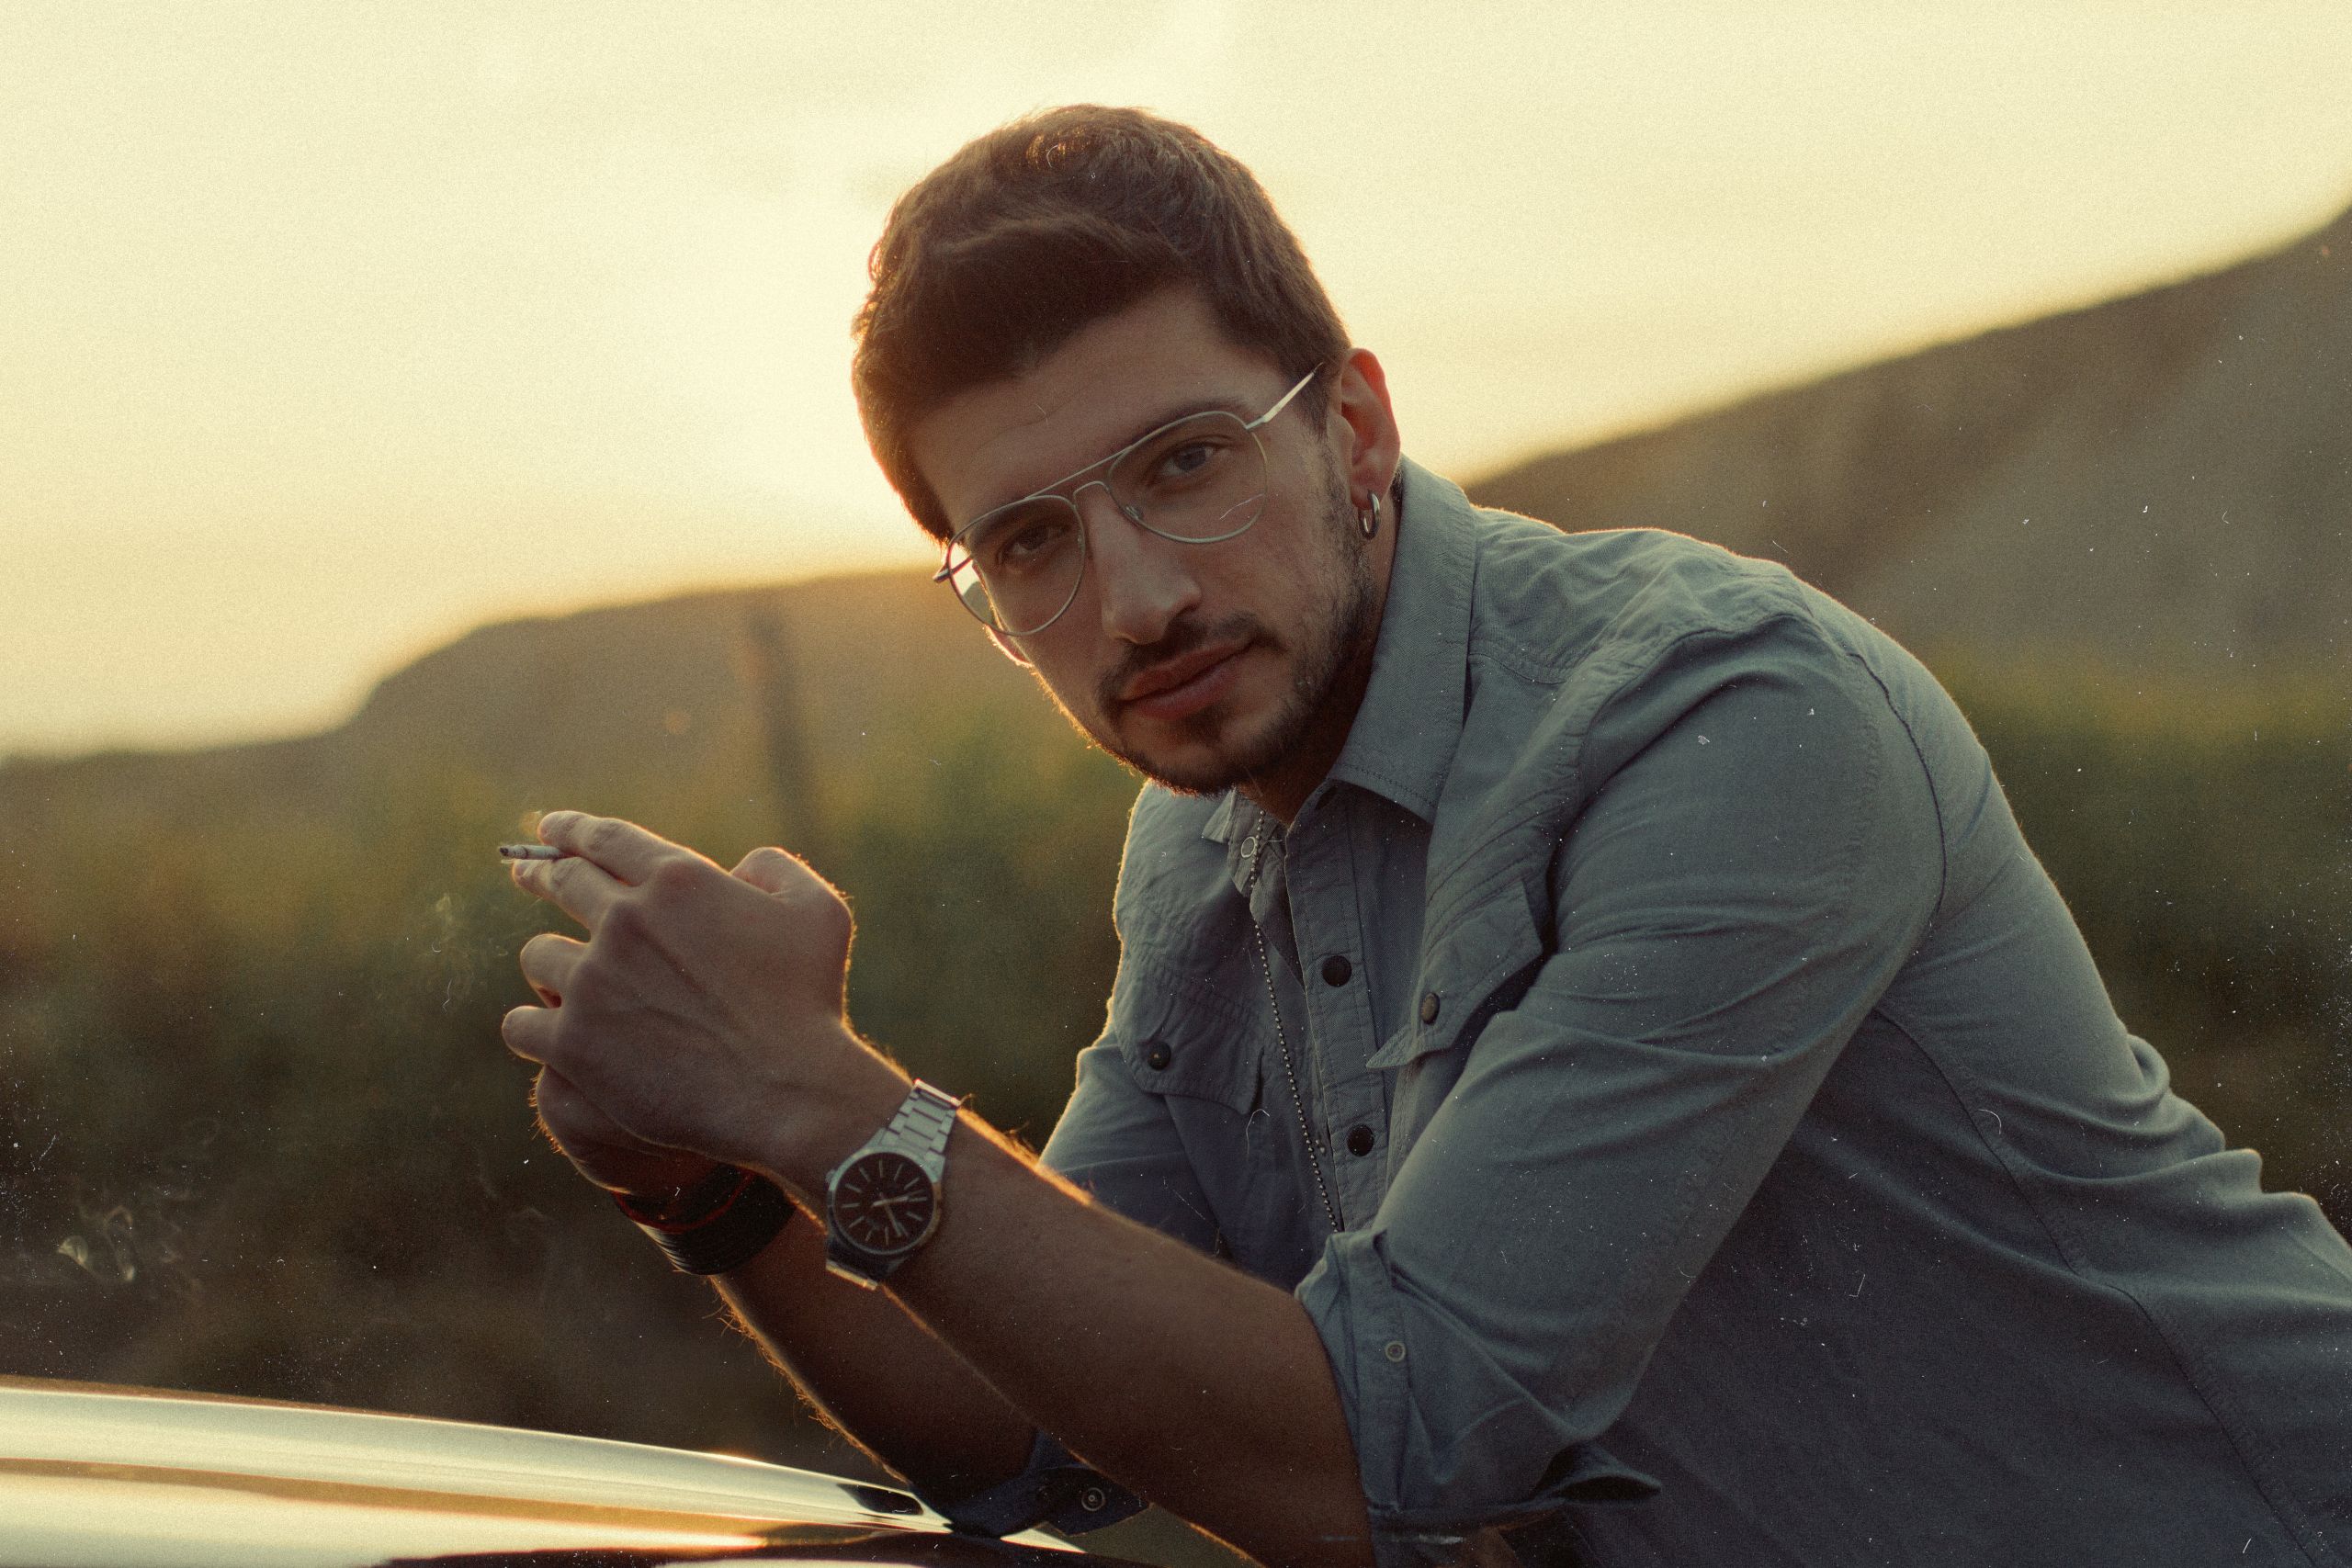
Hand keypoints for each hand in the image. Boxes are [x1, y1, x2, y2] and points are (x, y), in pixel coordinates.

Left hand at [500, 812, 904, 1192]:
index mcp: (678, 880)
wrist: (787, 1091)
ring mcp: (594, 981)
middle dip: (539, 873)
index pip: (604, 838)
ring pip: (538, 955)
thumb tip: (739, 866)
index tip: (550, 829)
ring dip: (551, 962)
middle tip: (526, 874)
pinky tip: (544, 1033)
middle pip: (561, 882)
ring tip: (558, 976)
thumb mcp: (819, 912)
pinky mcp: (574, 1042)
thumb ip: (775, 868)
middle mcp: (627, 920)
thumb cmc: (810, 1002)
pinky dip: (532, 1027)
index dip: (570, 829)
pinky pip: (521, 1024)